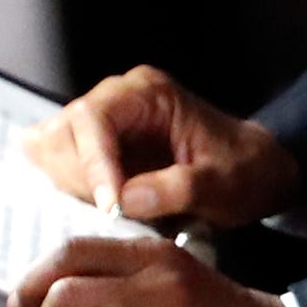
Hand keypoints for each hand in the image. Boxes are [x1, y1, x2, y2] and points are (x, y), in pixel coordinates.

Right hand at [22, 64, 299, 229]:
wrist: (253, 171)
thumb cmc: (244, 170)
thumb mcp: (225, 183)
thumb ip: (180, 188)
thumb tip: (127, 199)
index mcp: (147, 94)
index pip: (93, 119)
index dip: (92, 164)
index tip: (108, 206)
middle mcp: (114, 99)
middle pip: (63, 132)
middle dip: (83, 179)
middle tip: (118, 213)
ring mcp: (99, 122)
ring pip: (53, 149)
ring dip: (74, 186)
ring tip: (116, 209)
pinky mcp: (92, 146)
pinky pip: (56, 162)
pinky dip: (68, 187)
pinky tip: (99, 204)